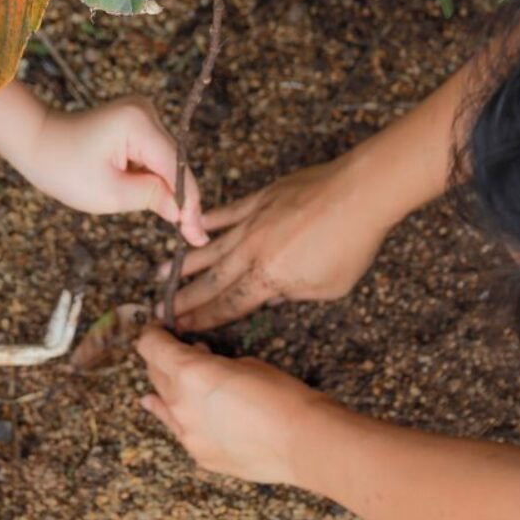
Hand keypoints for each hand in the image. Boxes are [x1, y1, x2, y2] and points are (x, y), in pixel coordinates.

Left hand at [23, 96, 207, 244]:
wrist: (36, 142)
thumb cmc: (63, 167)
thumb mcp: (110, 193)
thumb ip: (153, 198)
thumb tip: (184, 211)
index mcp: (138, 124)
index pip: (176, 168)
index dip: (190, 203)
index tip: (198, 235)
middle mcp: (146, 112)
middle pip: (175, 164)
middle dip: (183, 199)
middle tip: (194, 236)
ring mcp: (142, 115)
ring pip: (168, 162)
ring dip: (170, 190)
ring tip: (183, 227)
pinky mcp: (137, 123)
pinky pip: (155, 157)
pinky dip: (156, 179)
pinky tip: (163, 204)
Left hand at [136, 325, 325, 484]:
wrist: (301, 441)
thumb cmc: (279, 394)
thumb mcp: (242, 362)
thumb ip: (210, 362)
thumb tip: (199, 360)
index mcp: (188, 371)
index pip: (150, 345)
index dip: (153, 333)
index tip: (160, 329)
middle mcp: (179, 402)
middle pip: (153, 372)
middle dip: (162, 359)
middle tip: (178, 351)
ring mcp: (187, 433)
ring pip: (163, 403)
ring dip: (170, 388)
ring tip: (178, 381)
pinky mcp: (199, 455)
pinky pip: (180, 430)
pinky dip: (181, 417)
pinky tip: (184, 413)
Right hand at [162, 158, 393, 330]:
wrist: (357, 194)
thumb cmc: (351, 243)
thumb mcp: (328, 286)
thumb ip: (293, 294)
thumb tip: (270, 295)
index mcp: (270, 277)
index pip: (230, 303)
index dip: (205, 317)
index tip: (183, 326)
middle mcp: (253, 251)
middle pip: (213, 279)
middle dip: (186, 297)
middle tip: (163, 309)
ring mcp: (253, 223)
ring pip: (211, 247)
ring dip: (186, 263)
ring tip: (162, 273)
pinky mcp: (260, 199)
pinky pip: (227, 213)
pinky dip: (208, 221)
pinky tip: (193, 227)